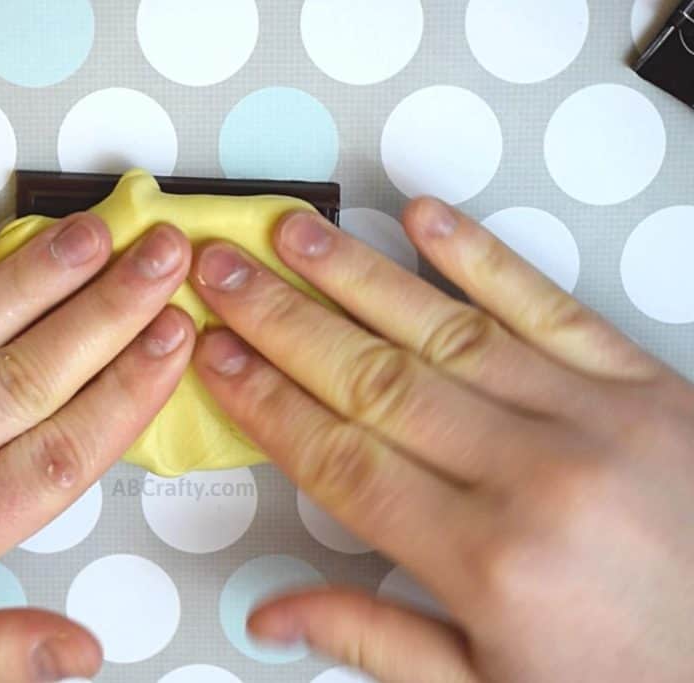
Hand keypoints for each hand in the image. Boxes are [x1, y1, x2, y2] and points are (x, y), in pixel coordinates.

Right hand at [189, 199, 693, 682]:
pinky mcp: (645, 383)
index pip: (339, 458)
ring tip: (292, 233)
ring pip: (441, 328)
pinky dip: (481, 256)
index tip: (216, 356)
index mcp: (485, 558)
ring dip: (355, 275)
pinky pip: (547, 305)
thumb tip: (274, 614)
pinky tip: (427, 218)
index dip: (265, 401)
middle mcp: (531, 474)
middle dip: (281, 320)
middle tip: (224, 274)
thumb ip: (376, 643)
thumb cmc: (638, 680)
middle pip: (371, 379)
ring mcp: (591, 416)